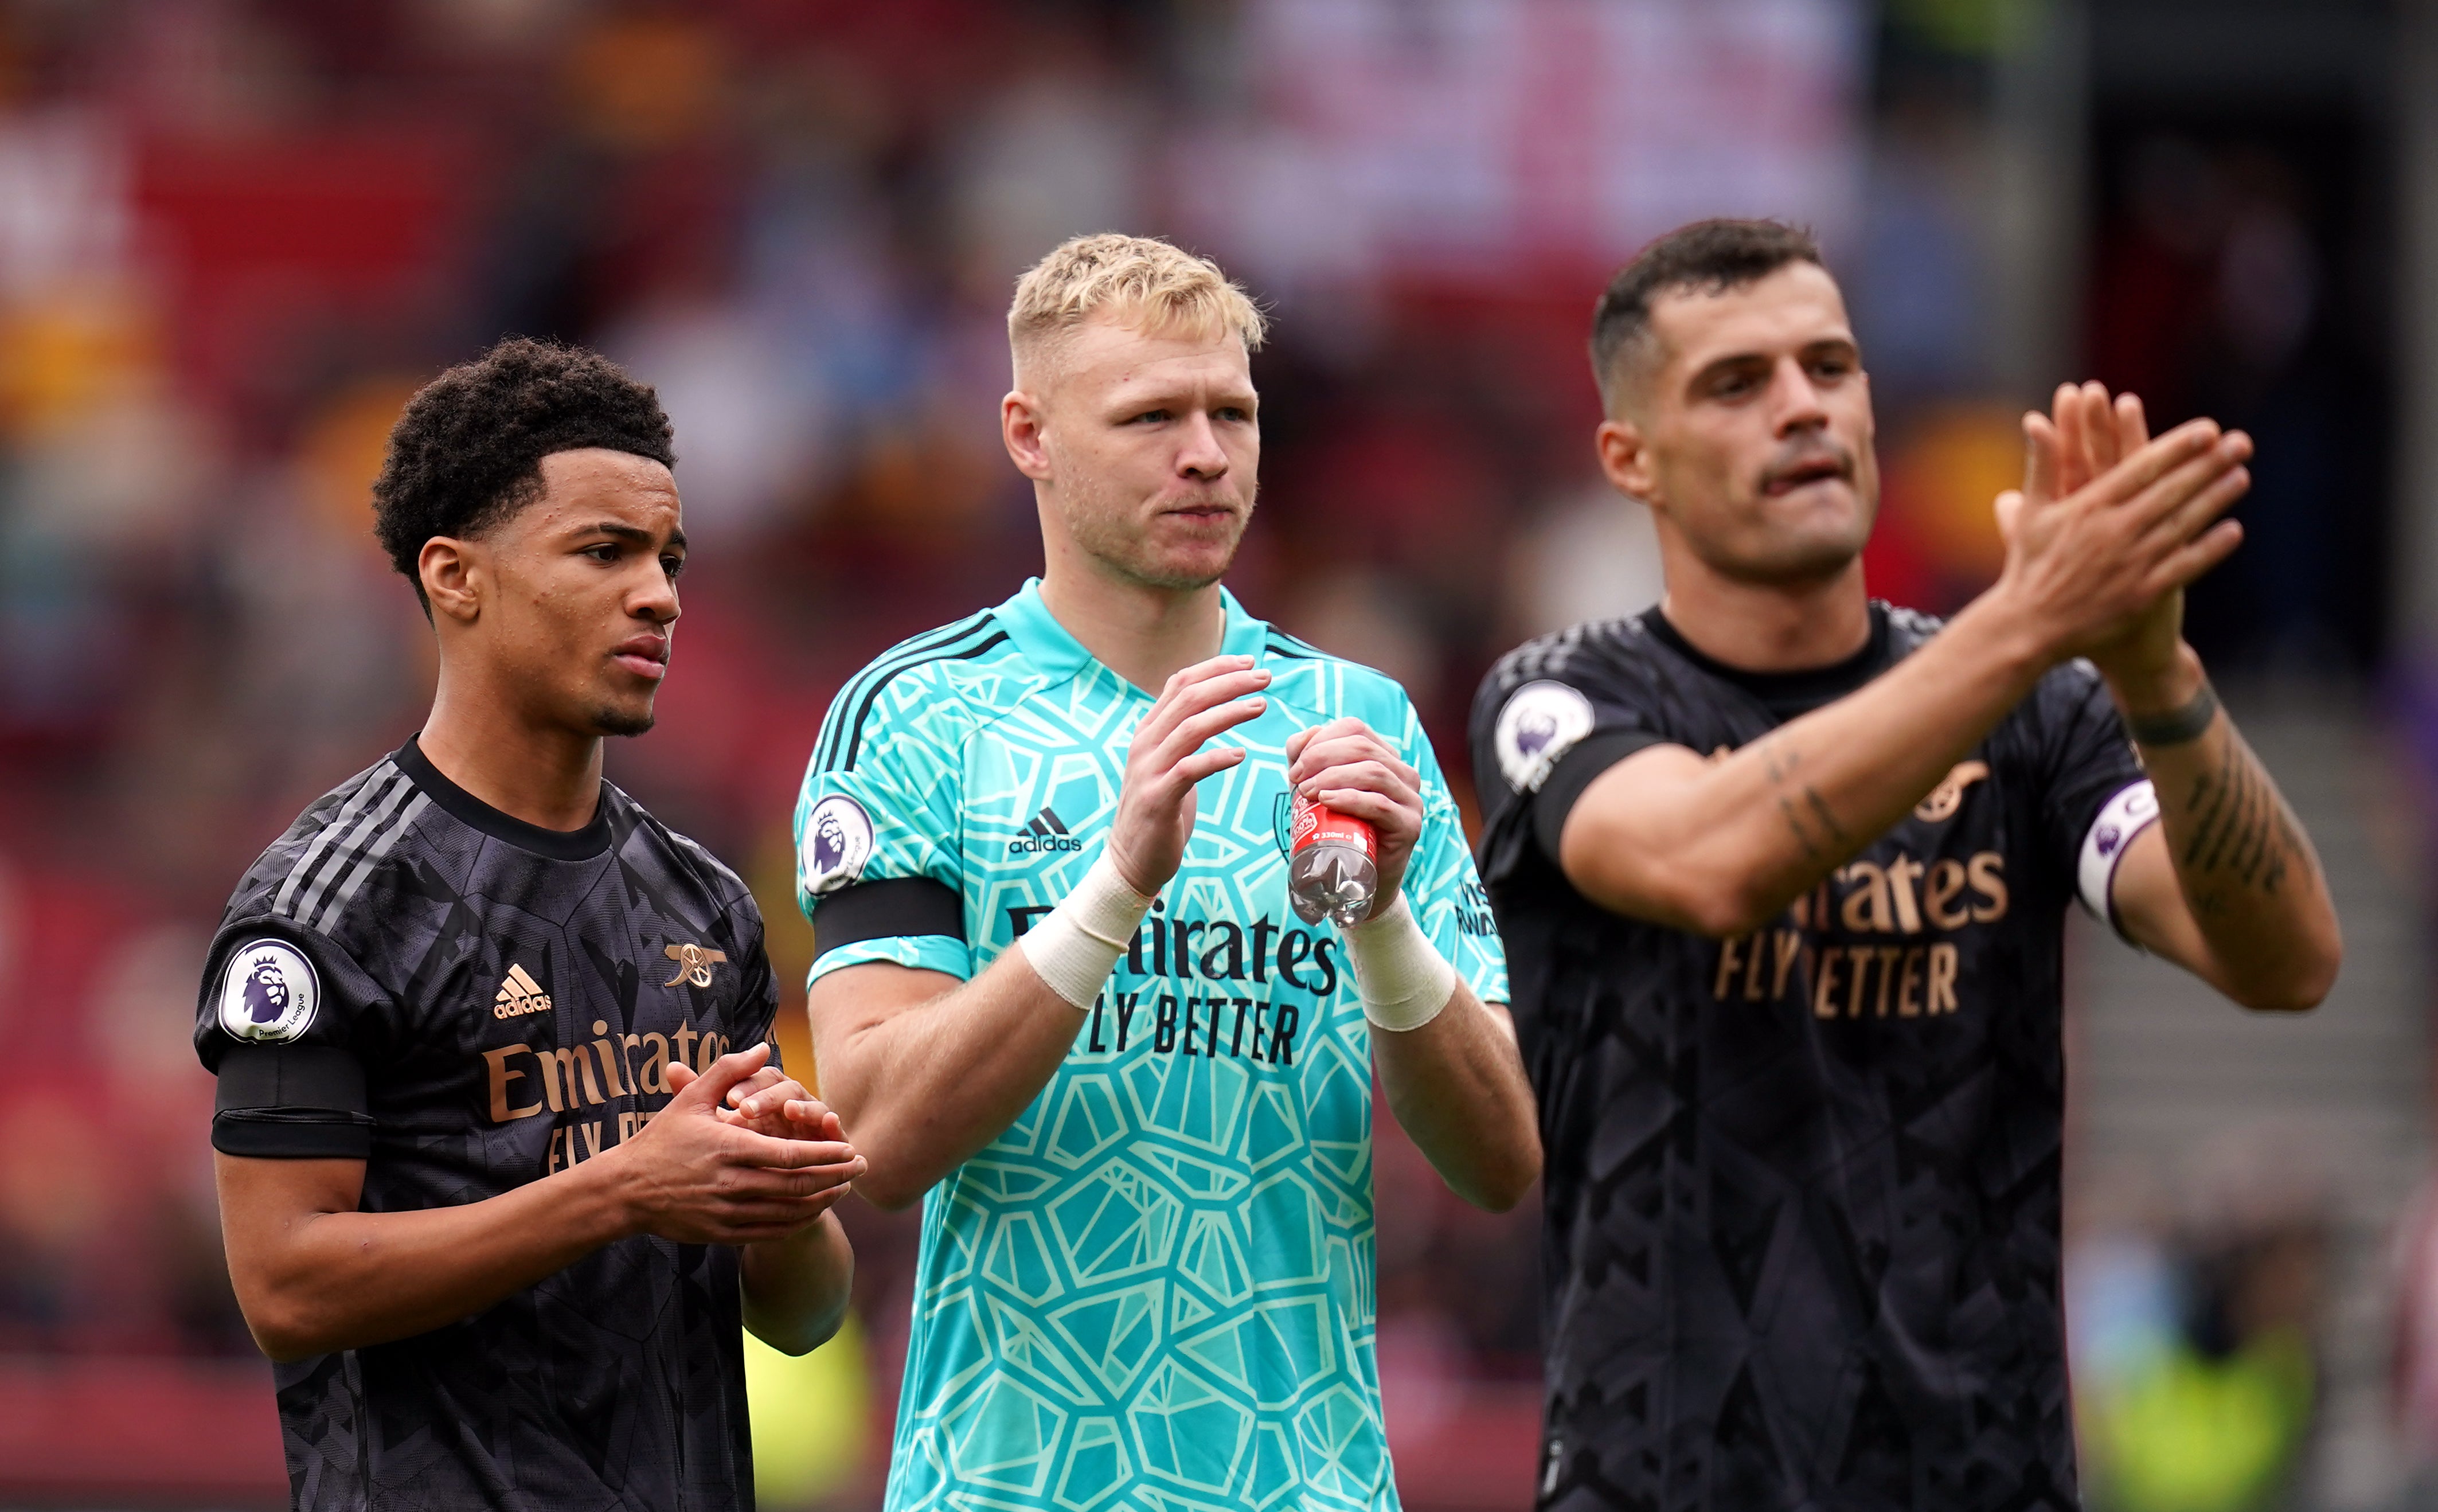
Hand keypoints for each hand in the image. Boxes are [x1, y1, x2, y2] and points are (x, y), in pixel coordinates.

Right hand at [611, 1043, 863, 1244]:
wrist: (625, 1190)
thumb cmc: (661, 1139)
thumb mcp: (691, 1098)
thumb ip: (728, 1070)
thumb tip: (765, 1048)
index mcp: (728, 1148)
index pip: (789, 1154)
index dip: (825, 1153)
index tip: (850, 1148)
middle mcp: (730, 1184)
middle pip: (796, 1185)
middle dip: (834, 1176)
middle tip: (860, 1167)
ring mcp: (726, 1213)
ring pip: (788, 1213)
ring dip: (821, 1201)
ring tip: (844, 1187)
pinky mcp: (722, 1233)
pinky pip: (770, 1232)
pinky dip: (797, 1222)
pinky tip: (813, 1210)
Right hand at [1107, 655, 1269, 895]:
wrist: (1132, 859)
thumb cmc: (1160, 808)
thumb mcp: (1169, 762)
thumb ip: (1184, 734)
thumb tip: (1215, 706)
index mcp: (1149, 730)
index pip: (1180, 682)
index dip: (1215, 667)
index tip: (1248, 662)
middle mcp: (1145, 743)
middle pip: (1189, 697)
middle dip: (1229, 682)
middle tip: (1264, 678)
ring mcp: (1148, 770)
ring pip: (1190, 727)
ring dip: (1229, 712)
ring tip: (1260, 705)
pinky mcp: (1157, 798)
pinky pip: (1189, 769)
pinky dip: (1216, 758)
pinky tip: (1240, 754)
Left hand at [1287, 717, 1422, 920]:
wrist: (1355, 879)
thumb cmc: (1337, 830)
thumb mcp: (1316, 790)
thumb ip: (1306, 761)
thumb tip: (1301, 738)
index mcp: (1384, 757)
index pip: (1356, 729)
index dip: (1323, 739)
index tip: (1296, 767)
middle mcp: (1403, 774)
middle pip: (1363, 747)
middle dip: (1323, 758)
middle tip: (1297, 781)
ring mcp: (1410, 800)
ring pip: (1374, 772)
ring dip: (1334, 777)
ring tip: (1307, 793)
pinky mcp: (1409, 826)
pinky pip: (1381, 805)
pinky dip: (1351, 799)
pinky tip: (1328, 801)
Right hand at [1987, 388, 2249, 665]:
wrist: (2029, 628)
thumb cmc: (2028, 566)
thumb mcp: (2029, 511)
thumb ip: (2041, 465)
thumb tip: (2036, 420)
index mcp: (2087, 507)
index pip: (2141, 468)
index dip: (2178, 447)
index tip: (2208, 429)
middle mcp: (2113, 531)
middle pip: (2171, 491)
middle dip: (2208, 464)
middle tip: (2240, 442)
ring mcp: (2130, 564)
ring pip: (2182, 525)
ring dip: (2215, 499)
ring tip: (2242, 476)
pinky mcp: (2141, 595)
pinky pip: (2184, 567)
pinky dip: (2210, 549)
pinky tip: (2234, 530)